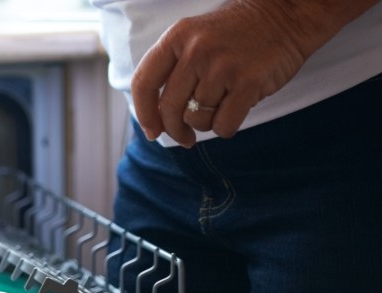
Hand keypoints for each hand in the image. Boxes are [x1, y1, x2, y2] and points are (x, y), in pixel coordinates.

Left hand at [131, 1, 312, 146]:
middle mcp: (196, 50)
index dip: (144, 114)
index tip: (152, 132)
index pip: (144, 83)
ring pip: (197, 119)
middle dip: (175, 131)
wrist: (288, 15)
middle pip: (169, 109)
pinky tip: (235, 111)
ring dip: (207, 123)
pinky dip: (226, 127)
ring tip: (221, 106)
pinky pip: (222, 126)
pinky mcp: (248, 83)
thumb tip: (156, 119)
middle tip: (185, 138)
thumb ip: (173, 70)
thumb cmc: (237, 35)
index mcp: (177, 37)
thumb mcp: (196, 38)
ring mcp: (222, 67)